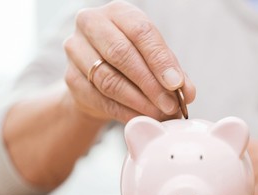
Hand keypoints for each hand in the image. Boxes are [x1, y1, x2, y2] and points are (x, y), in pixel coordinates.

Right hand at [63, 0, 195, 122]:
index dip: (160, 60)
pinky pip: (100, 99)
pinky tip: (140, 120)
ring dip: (138, 101)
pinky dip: (124, 112)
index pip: (140, 31)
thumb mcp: (153, 59)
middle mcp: (92, 24)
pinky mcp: (71, 79)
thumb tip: (186, 93)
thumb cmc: (130, 62)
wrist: (96, 77)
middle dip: (150, 83)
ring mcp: (76, 51)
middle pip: (121, 53)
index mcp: (118, 13)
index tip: (177, 84)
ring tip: (158, 115)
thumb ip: (171, 72)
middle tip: (170, 105)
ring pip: (108, 79)